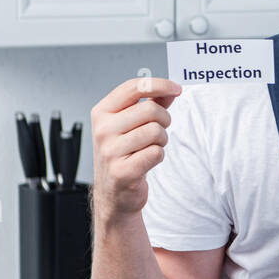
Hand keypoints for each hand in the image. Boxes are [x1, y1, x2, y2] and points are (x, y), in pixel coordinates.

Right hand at [90, 77, 181, 220]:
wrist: (114, 193)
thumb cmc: (123, 155)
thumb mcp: (131, 125)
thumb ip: (151, 104)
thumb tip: (170, 90)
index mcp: (102, 112)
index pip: (133, 87)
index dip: (159, 85)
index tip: (176, 89)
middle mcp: (102, 130)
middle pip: (151, 110)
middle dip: (164, 120)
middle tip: (159, 131)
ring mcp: (110, 151)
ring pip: (156, 131)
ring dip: (161, 140)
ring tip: (149, 148)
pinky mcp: (122, 171)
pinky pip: (156, 153)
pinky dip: (159, 156)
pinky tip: (146, 161)